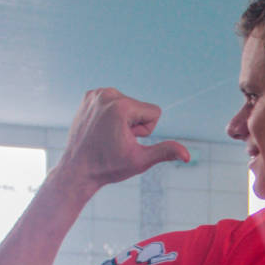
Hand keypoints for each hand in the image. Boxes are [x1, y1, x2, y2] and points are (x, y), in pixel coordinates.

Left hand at [58, 88, 189, 190]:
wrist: (77, 170)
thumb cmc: (108, 167)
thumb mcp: (141, 160)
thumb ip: (165, 152)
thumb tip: (188, 155)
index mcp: (120, 106)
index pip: (154, 112)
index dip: (146, 132)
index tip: (127, 140)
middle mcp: (107, 94)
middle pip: (141, 108)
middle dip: (135, 125)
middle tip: (115, 140)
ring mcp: (95, 94)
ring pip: (129, 106)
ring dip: (124, 122)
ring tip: (107, 136)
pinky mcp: (89, 97)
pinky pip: (114, 104)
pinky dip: (112, 116)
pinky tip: (101, 129)